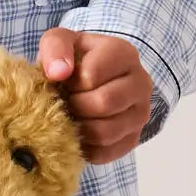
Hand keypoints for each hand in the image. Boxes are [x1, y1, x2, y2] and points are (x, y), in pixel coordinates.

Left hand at [38, 29, 152, 163]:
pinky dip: (86, 148)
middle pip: (103, 104)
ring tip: (72, 118)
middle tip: (67, 104)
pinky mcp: (132, 140)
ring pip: (106, 133)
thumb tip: (58, 73)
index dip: (70, 84)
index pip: (92, 75)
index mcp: (124, 54)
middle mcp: (140, 83)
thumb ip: (55, 47)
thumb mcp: (59, 42)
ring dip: (80, 130)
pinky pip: (105, 153)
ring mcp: (140, 114)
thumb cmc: (73, 62)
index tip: (66, 83)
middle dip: (76, 108)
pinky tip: (79, 134)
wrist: (89, 84)